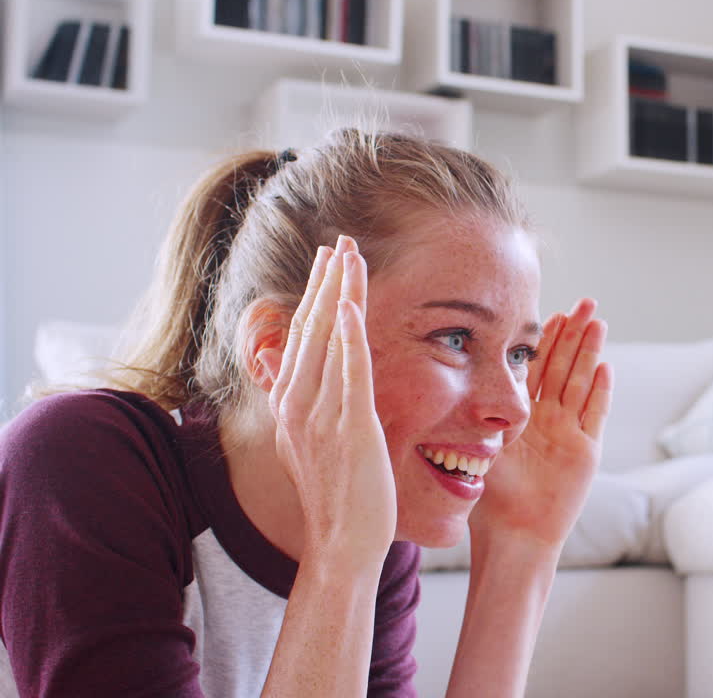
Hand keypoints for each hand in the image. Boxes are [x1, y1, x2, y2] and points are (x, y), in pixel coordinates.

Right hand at [267, 236, 396, 570]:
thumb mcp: (308, 444)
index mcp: (290, 407)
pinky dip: (347, 336)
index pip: (301, 338)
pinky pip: (348, 373)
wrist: (340, 546)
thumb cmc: (337, 498)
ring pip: (327, 341)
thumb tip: (287, 369)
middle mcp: (297, 406)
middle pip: (309, 329)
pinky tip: (348, 304)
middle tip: (339, 241)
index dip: (314, 296)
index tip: (327, 263)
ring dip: (337, 293)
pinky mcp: (350, 428)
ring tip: (347, 254)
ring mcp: (320, 417)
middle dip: (325, 282)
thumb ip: (300, 403)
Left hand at [470, 299, 611, 550]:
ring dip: (590, 351)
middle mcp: (549, 420)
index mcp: (523, 416)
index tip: (549, 310)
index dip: (544, 340)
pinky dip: (601, 391)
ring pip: (582, 382)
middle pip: (564, 366)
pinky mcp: (586, 452)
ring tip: (597, 322)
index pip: (536, 367)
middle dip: (573, 333)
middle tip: (584, 302)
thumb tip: (439, 383)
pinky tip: (605, 366)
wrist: (513, 537)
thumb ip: (472, 420)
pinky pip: (595, 414)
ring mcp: (569, 434)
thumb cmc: (490, 501)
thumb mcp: (477, 449)